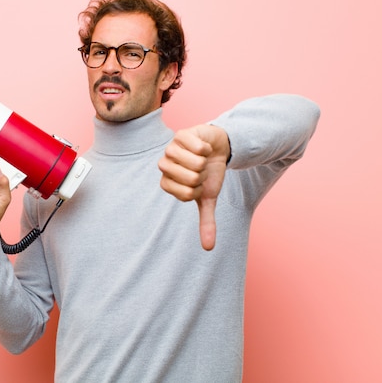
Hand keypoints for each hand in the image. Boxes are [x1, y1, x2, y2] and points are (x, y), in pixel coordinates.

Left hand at [158, 124, 229, 250]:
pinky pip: (199, 147)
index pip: (185, 194)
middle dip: (203, 175)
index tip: (198, 184)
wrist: (217, 148)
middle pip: (190, 179)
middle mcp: (164, 165)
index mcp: (167, 182)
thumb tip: (208, 248)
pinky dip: (207, 149)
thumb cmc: (209, 174)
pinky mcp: (181, 134)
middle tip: (201, 169)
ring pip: (195, 163)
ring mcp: (170, 148)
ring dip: (205, 162)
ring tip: (202, 158)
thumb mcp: (208, 198)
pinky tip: (203, 147)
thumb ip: (206, 222)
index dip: (198, 190)